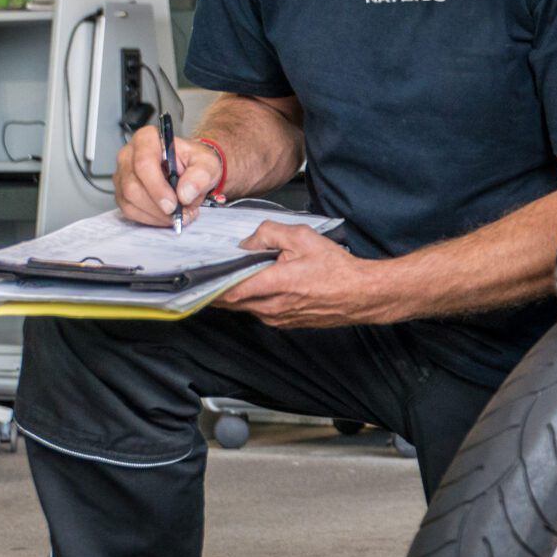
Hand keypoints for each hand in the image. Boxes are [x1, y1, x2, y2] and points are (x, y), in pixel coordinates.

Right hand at [114, 124, 220, 226]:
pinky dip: (150, 218)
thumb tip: (185, 194)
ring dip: (155, 214)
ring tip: (178, 214)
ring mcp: (122, 174)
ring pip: (129, 200)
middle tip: (180, 214)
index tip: (173, 204)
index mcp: (147, 139)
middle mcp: (128, 154)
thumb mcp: (207, 163)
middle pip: (132, 185)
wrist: (190, 170)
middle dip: (157, 206)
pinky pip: (130, 210)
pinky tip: (166, 216)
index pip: (144, 164)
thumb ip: (201, 175)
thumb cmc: (195, 162)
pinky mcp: (121, 192)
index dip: (157, 188)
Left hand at [213, 222, 383, 327]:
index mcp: (274, 285)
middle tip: (210, 273)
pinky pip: (259, 311)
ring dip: (238, 293)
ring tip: (239, 275)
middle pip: (231, 301)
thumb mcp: (303, 237)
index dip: (208, 285)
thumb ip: (269, 233)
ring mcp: (278, 318)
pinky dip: (253, 299)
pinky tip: (261, 285)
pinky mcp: (285, 323)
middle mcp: (272, 307)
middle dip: (219, 287)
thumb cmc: (338, 270)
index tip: (194, 278)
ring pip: (245, 306)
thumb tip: (248, 242)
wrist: (362, 294)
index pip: (228, 291)